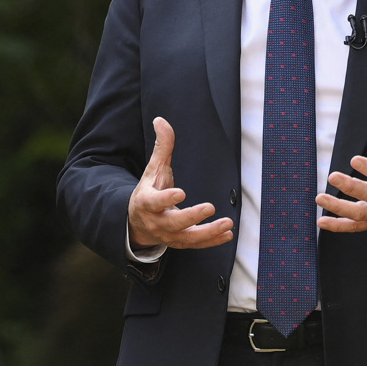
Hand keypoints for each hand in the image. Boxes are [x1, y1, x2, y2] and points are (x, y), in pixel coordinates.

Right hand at [127, 117, 233, 248]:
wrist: (138, 223)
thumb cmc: (150, 191)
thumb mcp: (153, 170)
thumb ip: (161, 147)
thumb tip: (161, 120)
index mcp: (146, 202)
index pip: (154, 202)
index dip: (166, 198)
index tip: (181, 192)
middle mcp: (156, 221)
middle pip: (173, 222)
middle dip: (192, 217)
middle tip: (210, 207)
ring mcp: (168, 235)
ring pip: (188, 238)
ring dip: (208, 233)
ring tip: (227, 224)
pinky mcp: (180, 242)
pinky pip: (196, 245)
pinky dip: (212, 241)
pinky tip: (228, 234)